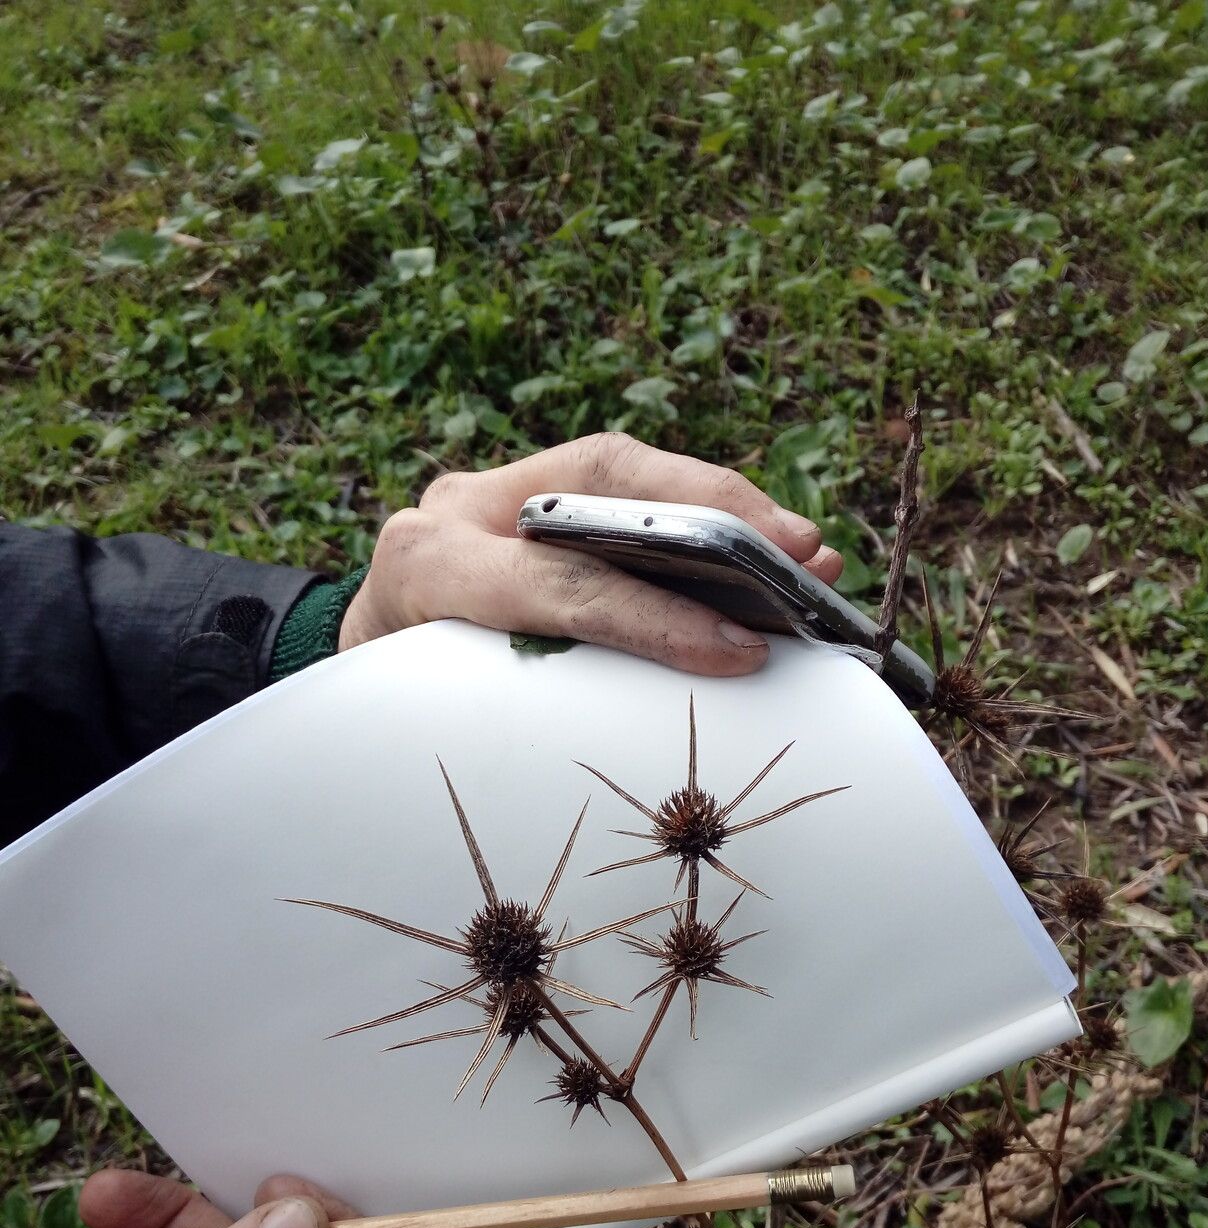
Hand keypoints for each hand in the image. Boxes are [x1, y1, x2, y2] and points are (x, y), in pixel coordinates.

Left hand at [340, 432, 841, 673]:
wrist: (344, 670)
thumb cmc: (398, 710)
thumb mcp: (442, 722)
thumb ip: (527, 706)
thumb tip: (662, 716)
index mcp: (425, 565)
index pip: (560, 582)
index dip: (656, 616)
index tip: (739, 650)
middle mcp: (459, 508)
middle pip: (603, 482)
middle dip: (713, 514)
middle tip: (801, 554)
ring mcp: (493, 488)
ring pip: (622, 467)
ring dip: (723, 503)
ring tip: (805, 547)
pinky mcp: (529, 489)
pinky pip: (624, 485)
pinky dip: (698, 509)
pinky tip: (761, 538)